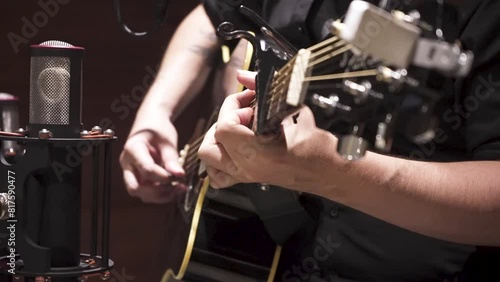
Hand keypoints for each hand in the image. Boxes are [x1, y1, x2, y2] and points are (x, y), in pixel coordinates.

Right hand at [120, 107, 184, 203]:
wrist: (151, 123)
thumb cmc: (158, 128)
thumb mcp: (167, 141)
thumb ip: (171, 158)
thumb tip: (179, 175)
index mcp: (133, 149)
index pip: (146, 169)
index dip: (164, 177)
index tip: (180, 176)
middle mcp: (127, 163)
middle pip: (135, 188)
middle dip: (157, 192)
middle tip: (177, 186)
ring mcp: (130, 172)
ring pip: (140, 193)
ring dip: (160, 196)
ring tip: (179, 188)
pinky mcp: (137, 177)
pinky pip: (146, 192)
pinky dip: (160, 194)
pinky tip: (175, 189)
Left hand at [198, 71, 340, 191]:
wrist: (331, 169)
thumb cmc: (319, 145)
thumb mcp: (293, 110)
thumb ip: (263, 89)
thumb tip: (244, 76)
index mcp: (258, 153)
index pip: (224, 128)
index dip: (232, 109)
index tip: (249, 100)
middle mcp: (248, 168)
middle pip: (209, 146)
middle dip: (222, 122)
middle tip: (243, 113)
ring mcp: (247, 176)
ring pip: (210, 162)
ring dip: (217, 141)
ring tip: (237, 128)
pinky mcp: (251, 179)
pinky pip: (220, 176)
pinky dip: (220, 160)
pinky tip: (235, 146)